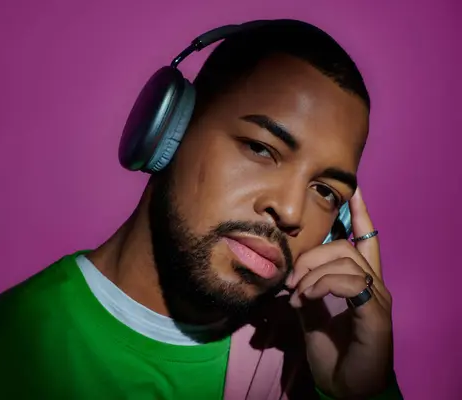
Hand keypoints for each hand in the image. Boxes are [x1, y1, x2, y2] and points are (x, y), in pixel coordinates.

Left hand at [285, 188, 393, 398]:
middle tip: (290, 280)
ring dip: (312, 274)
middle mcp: (374, 284)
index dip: (360, 214)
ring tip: (297, 295)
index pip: (365, 239)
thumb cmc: (332, 350)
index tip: (354, 190)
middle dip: (311, 255)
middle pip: (345, 245)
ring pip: (344, 260)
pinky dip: (322, 285)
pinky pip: (349, 282)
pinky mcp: (375, 313)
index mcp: (361, 281)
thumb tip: (288, 274)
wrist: (345, 386)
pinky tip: (308, 299)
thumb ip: (307, 289)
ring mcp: (377, 298)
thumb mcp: (313, 313)